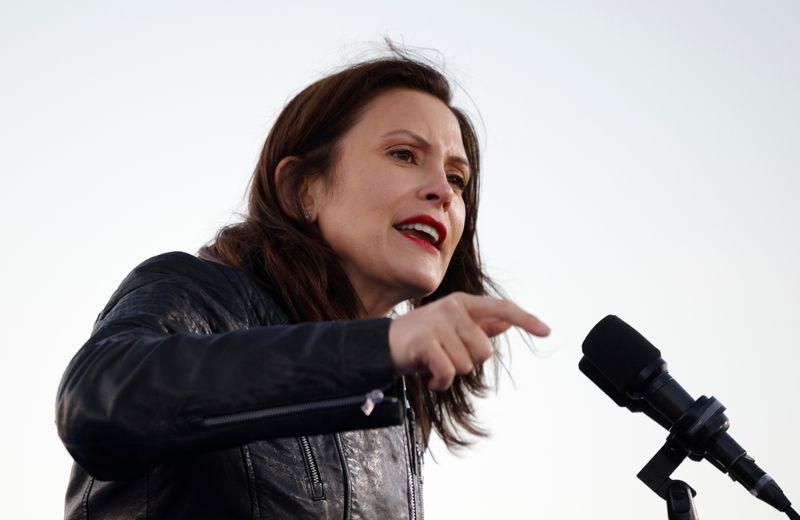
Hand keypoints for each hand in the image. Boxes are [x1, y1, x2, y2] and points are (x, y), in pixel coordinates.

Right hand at [388, 292, 549, 390]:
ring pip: (467, 364)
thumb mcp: (450, 331)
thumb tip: (506, 324)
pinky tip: (429, 377)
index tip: (547, 331)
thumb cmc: (421, 340)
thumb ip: (478, 327)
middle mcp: (452, 308)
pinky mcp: (426, 341)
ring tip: (433, 362)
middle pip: (484, 350)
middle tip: (444, 356)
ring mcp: (439, 323)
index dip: (526, 320)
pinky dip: (440, 382)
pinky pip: (449, 373)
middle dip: (467, 362)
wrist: (381, 346)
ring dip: (451, 372)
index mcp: (462, 303)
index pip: (502, 309)